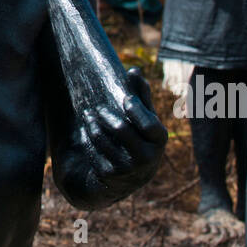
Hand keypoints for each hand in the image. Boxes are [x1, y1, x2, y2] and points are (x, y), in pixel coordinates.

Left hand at [79, 68, 168, 202]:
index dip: (137, 109)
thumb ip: (141, 95)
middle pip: (122, 129)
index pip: (149, 124)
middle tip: (97, 107)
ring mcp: (128, 169)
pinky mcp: (110, 176)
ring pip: (103, 140)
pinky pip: (93, 152)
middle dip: (106, 114)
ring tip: (87, 115)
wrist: (134, 175)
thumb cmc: (141, 136)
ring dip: (92, 124)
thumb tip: (134, 70)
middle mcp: (147, 158)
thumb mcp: (147, 118)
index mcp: (159, 140)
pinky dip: (89, 139)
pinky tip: (87, 130)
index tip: (125, 98)